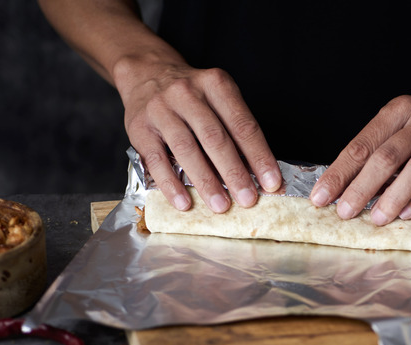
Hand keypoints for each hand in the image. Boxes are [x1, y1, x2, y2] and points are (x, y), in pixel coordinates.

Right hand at [120, 61, 281, 211]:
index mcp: (216, 84)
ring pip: (187, 149)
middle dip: (234, 172)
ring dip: (206, 181)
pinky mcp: (139, 128)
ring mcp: (161, 109)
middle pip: (215, 138)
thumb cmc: (191, 94)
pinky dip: (171, 184)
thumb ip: (234, 128)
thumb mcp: (217, 96)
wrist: (146, 72)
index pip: (242, 124)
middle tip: (248, 199)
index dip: (259, 155)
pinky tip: (184, 202)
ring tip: (221, 205)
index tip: (271, 182)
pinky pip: (156, 160)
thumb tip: (255, 172)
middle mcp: (188, 93)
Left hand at [310, 79, 410, 224]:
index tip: (320, 196)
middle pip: (387, 157)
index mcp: (399, 110)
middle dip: (361, 187)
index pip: (362, 144)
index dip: (339, 172)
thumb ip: (381, 145)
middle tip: (344, 212)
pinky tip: (409, 213)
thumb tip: (347, 183)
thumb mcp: (405, 118)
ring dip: (394, 197)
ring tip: (376, 218)